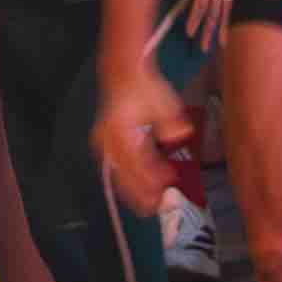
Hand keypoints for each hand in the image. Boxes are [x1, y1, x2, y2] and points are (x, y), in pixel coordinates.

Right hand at [92, 66, 193, 209]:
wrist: (123, 73)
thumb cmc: (143, 87)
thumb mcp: (161, 101)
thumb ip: (169, 121)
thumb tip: (178, 136)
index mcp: (120, 130)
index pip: (136, 161)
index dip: (151, 177)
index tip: (167, 185)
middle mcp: (107, 140)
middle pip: (123, 174)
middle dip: (140, 193)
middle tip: (156, 207)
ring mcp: (103, 144)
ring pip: (118, 174)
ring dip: (133, 191)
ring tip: (149, 205)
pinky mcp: (105, 145)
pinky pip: (116, 169)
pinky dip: (128, 181)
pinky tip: (140, 189)